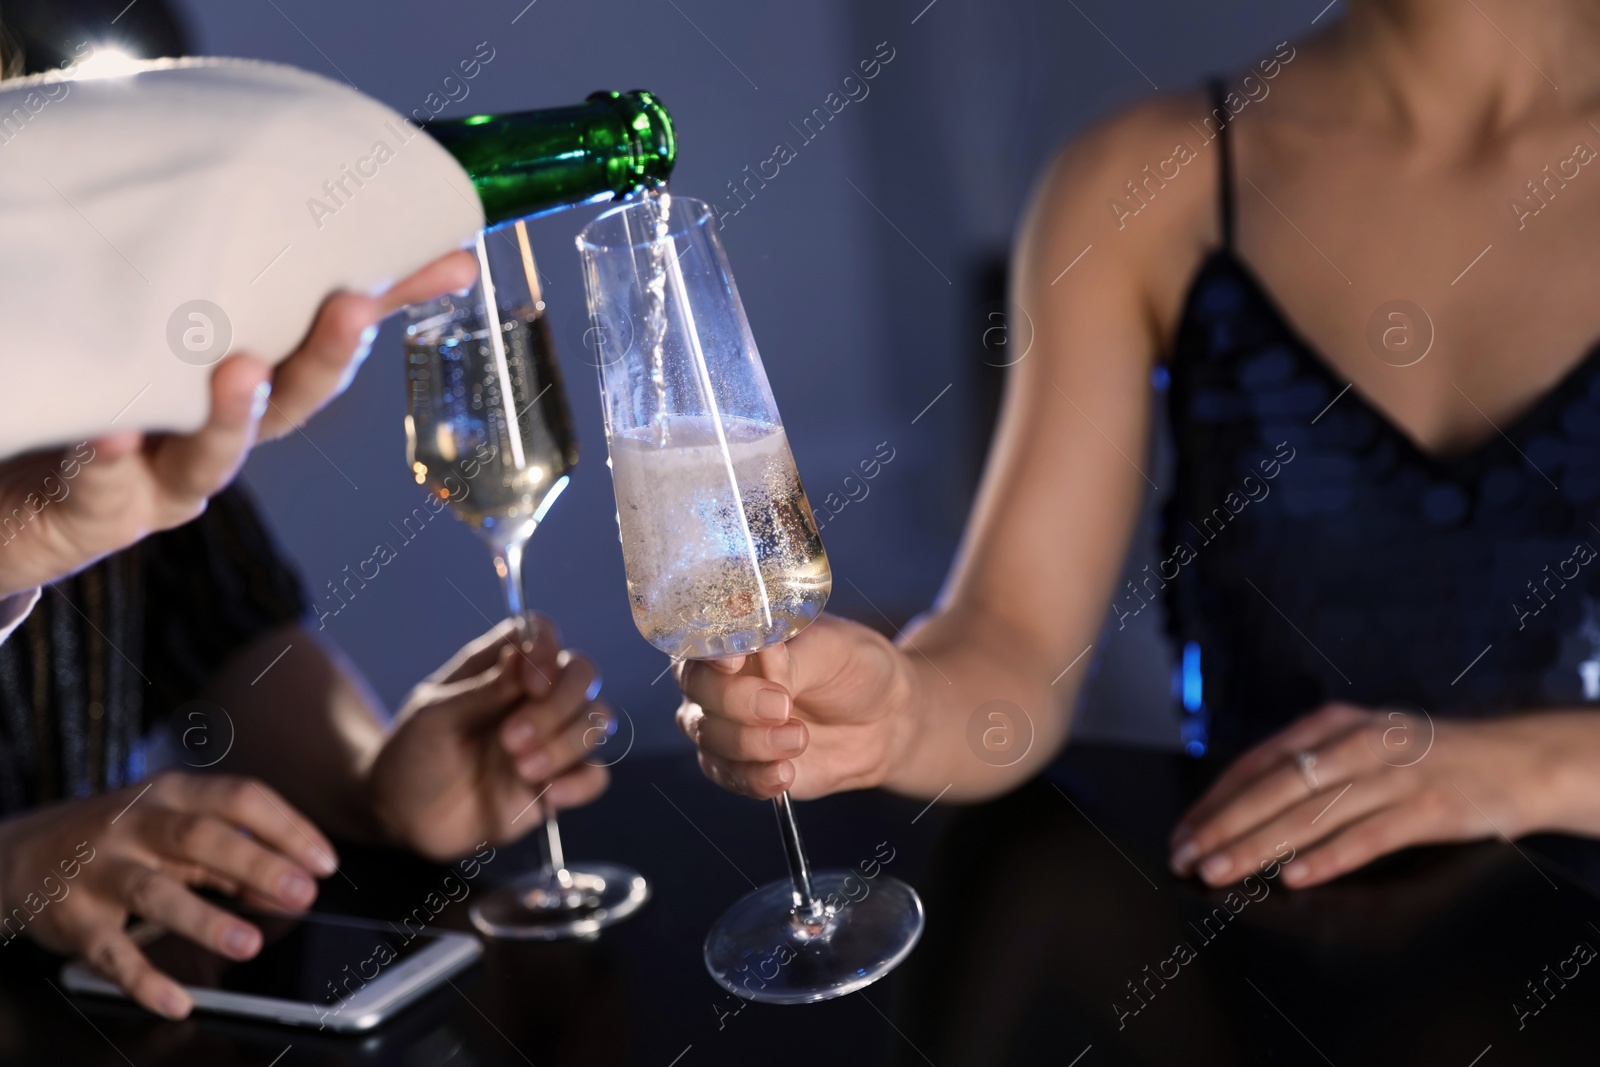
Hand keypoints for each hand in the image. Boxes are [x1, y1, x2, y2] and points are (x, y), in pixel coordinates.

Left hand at [0, 251, 476, 598]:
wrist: (17, 498)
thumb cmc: (98, 398)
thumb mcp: (156, 329)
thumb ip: (207, 274)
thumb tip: (249, 190)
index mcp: (250, 381)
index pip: (335, 335)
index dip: (397, 300)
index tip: (454, 260)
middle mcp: (222, 432)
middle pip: (293, 400)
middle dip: (328, 355)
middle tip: (351, 303)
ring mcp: (165, 475)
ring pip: (217, 454)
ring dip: (235, 415)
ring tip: (240, 370)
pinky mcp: (99, 509)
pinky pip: (108, 486)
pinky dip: (112, 460)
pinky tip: (112, 429)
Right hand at [0, 772, 335, 1018]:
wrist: (22, 854)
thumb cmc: (120, 839)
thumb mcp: (173, 828)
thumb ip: (231, 853)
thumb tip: (293, 880)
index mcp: (172, 794)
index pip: (240, 798)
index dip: (288, 827)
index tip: (326, 859)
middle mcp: (136, 826)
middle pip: (202, 838)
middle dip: (256, 865)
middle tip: (301, 893)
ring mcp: (102, 871)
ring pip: (156, 892)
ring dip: (205, 919)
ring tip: (247, 943)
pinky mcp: (76, 919)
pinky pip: (113, 953)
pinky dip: (145, 980)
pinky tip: (179, 1001)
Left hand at [366, 616, 610, 861]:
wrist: (404, 818)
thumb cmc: (412, 754)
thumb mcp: (433, 718)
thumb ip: (480, 691)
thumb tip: (522, 660)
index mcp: (500, 667)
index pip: (541, 632)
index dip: (546, 648)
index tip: (530, 684)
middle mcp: (533, 696)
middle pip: (582, 673)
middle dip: (558, 705)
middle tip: (511, 739)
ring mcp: (550, 738)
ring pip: (596, 719)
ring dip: (566, 743)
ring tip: (521, 770)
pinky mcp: (559, 781)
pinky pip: (595, 774)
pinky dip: (582, 781)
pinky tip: (551, 795)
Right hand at [675, 613, 910, 799]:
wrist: (883, 718)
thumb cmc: (853, 668)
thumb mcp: (833, 649)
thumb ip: (793, 656)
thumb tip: (765, 656)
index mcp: (737, 636)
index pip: (704, 639)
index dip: (712, 653)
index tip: (736, 662)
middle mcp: (720, 679)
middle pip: (697, 690)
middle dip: (735, 702)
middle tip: (782, 707)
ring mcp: (726, 724)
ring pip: (709, 737)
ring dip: (752, 743)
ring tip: (800, 738)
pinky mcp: (741, 764)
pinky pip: (729, 776)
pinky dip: (754, 778)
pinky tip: (785, 774)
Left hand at [1168, 703, 1564, 889]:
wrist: (1514, 759)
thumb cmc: (1423, 756)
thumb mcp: (1359, 741)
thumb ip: (1308, 763)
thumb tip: (1239, 803)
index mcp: (1331, 722)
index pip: (1256, 762)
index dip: (1215, 799)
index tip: (1183, 832)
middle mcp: (1356, 742)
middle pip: (1275, 788)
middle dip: (1223, 825)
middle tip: (1186, 857)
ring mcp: (1392, 774)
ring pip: (1311, 814)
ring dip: (1258, 846)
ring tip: (1221, 871)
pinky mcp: (1428, 807)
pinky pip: (1368, 836)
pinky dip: (1328, 857)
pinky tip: (1294, 877)